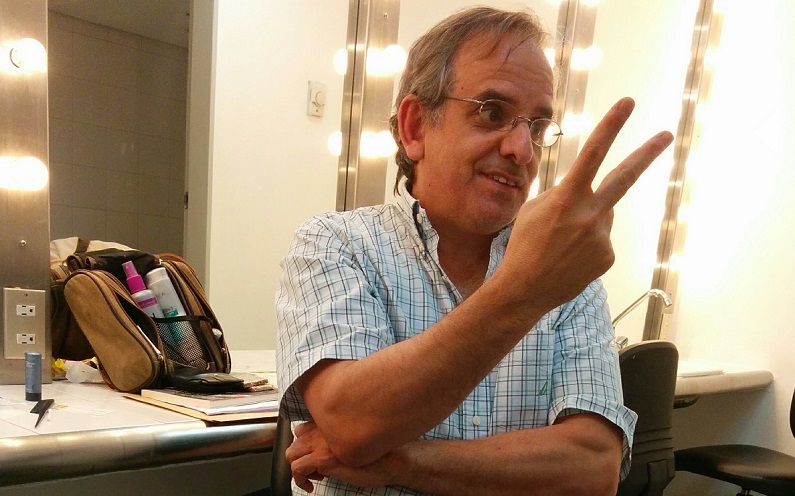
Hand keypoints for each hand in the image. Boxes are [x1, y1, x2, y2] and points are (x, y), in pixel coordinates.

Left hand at [286, 422, 399, 491]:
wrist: (394, 460)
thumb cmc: (380, 453)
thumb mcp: (355, 440)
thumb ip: (337, 439)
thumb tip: (320, 453)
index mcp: (332, 420)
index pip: (303, 427)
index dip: (306, 444)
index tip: (314, 456)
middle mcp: (324, 427)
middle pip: (295, 438)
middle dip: (302, 455)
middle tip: (316, 468)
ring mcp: (322, 442)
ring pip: (292, 453)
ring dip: (300, 467)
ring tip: (315, 476)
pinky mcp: (323, 458)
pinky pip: (297, 469)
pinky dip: (300, 480)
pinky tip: (311, 486)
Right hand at [499, 98, 672, 311]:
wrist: (525, 289)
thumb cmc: (523, 245)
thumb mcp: (534, 209)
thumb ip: (563, 194)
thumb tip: (588, 191)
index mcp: (567, 197)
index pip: (593, 153)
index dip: (611, 126)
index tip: (628, 103)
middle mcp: (590, 214)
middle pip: (624, 177)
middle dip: (646, 153)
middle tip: (666, 134)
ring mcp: (602, 237)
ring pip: (603, 215)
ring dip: (588, 220)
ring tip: (562, 241)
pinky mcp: (608, 256)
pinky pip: (602, 239)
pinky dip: (588, 243)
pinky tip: (570, 256)